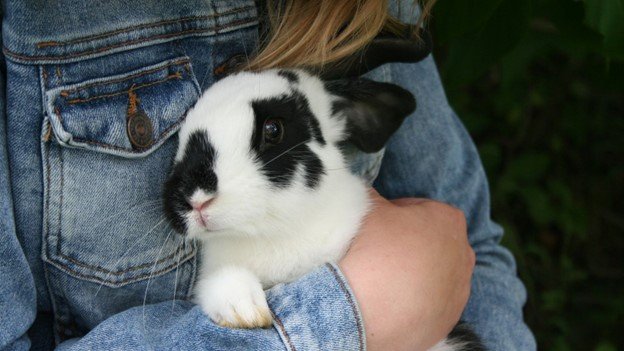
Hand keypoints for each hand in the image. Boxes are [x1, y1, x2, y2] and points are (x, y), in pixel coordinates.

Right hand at [340, 190, 474, 350]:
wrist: (363, 308)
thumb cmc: (371, 250)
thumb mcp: (369, 208)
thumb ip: (374, 195)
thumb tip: (370, 193)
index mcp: (448, 220)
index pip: (423, 209)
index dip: (399, 213)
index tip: (381, 222)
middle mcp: (463, 254)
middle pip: (434, 242)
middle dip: (413, 244)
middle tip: (381, 250)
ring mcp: (458, 291)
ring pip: (435, 276)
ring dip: (416, 275)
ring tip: (384, 279)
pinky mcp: (448, 320)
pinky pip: (431, 305)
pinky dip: (415, 302)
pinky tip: (390, 301)